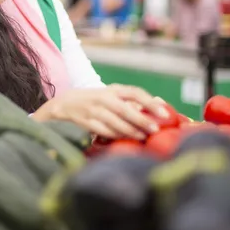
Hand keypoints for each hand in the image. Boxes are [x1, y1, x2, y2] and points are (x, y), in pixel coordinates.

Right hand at [32, 85, 168, 140]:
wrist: (65, 104)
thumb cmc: (96, 101)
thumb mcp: (112, 95)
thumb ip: (133, 100)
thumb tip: (160, 103)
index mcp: (112, 90)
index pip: (134, 92)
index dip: (150, 102)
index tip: (164, 112)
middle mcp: (103, 98)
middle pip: (125, 109)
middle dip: (141, 119)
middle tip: (156, 128)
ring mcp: (93, 110)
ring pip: (115, 122)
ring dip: (131, 131)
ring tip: (143, 136)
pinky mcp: (86, 122)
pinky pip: (104, 131)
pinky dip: (116, 136)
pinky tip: (126, 139)